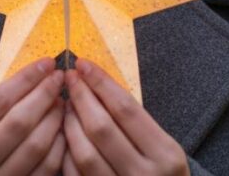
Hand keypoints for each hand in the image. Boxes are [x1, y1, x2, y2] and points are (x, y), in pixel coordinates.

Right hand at [0, 57, 65, 175]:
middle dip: (44, 95)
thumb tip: (35, 77)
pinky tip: (63, 130)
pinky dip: (59, 146)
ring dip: (54, 119)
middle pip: (17, 121)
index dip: (25, 79)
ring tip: (62, 103)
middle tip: (58, 79)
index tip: (46, 64)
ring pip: (35, 145)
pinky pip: (46, 168)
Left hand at [61, 58, 187, 175]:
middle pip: (102, 127)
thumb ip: (135, 123)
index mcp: (165, 154)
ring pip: (85, 153)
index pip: (126, 108)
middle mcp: (145, 175)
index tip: (83, 64)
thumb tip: (95, 82)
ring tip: (65, 105)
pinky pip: (75, 175)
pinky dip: (66, 153)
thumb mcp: (162, 148)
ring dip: (69, 124)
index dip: (100, 83)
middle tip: (69, 78)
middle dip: (81, 97)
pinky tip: (63, 135)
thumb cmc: (160, 175)